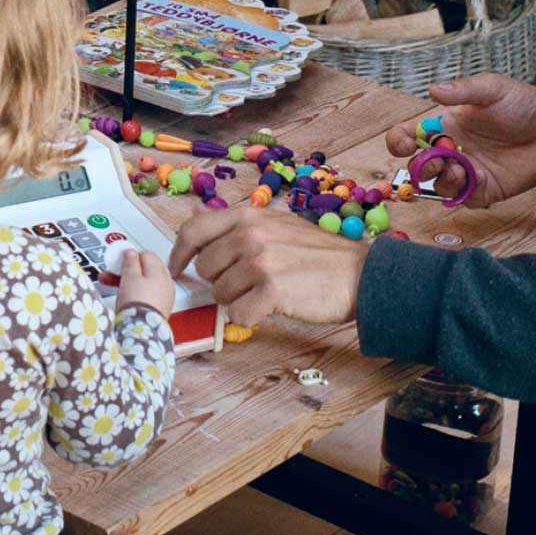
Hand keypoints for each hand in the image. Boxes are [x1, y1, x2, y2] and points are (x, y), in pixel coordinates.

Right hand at [115, 248, 173, 319]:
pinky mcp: (158, 309)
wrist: (141, 330)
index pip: (146, 254)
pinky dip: (135, 294)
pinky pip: (146, 295)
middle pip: (145, 269)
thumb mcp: (129, 277)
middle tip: (111, 273)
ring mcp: (163, 297)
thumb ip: (130, 262)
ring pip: (144, 283)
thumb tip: (131, 252)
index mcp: (161, 271)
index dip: (130, 256)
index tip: (117, 260)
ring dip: (128, 282)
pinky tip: (125, 298)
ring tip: (112, 286)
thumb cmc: (137, 303)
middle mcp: (166, 283)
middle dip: (127, 270)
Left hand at [169, 208, 365, 328]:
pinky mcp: (271, 291)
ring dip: (238, 300)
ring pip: (220, 294)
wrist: (359, 275)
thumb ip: (236, 224)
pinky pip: (239, 314)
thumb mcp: (276, 224)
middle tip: (247, 283)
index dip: (179, 253)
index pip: (192, 231)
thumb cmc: (318, 254)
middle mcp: (250, 235)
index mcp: (248, 216)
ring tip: (265, 292)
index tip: (176, 269)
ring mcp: (260, 262)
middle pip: (205, 268)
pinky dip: (251, 317)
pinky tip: (271, 308)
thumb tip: (195, 216)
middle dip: (220, 281)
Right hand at [384, 75, 535, 209]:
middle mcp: (452, 149)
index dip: (400, 142)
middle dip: (419, 167)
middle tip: (437, 160)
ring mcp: (468, 171)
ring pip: (438, 185)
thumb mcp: (493, 89)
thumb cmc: (523, 103)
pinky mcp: (485, 189)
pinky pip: (463, 199)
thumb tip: (433, 89)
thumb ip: (464, 90)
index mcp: (445, 125)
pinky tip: (472, 178)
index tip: (406, 144)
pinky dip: (460, 193)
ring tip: (458, 169)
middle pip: (418, 166)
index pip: (409, 136)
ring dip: (441, 180)